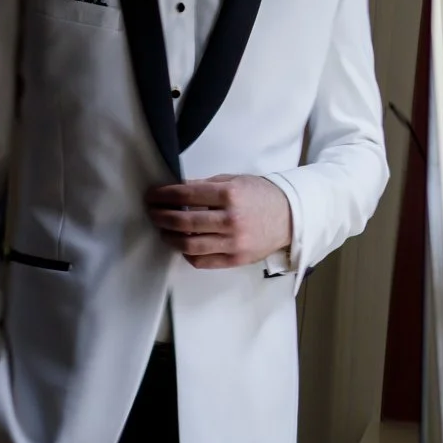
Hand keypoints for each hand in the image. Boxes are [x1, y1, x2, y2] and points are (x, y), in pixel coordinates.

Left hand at [144, 174, 291, 268]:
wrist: (291, 216)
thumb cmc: (261, 196)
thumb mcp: (235, 181)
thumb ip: (205, 186)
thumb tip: (176, 189)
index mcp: (230, 195)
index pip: (187, 195)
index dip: (164, 195)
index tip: (152, 195)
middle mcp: (230, 219)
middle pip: (183, 221)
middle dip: (161, 216)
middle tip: (152, 212)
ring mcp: (233, 242)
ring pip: (189, 244)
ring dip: (169, 237)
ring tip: (163, 230)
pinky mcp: (235, 259)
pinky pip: (202, 261)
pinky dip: (187, 253)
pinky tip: (183, 245)